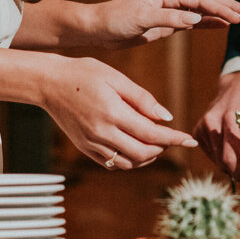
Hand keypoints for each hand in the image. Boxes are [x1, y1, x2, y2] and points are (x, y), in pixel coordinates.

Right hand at [38, 56, 198, 168]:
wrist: (49, 83)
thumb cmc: (84, 74)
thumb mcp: (116, 78)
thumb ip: (142, 98)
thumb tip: (167, 117)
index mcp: (113, 113)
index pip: (152, 134)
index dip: (175, 138)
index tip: (191, 140)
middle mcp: (102, 133)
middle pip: (143, 153)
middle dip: (163, 148)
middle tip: (171, 138)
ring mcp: (92, 144)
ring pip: (129, 163)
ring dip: (147, 157)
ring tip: (155, 144)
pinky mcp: (85, 148)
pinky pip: (112, 164)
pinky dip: (129, 161)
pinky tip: (136, 149)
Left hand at [90, 0, 239, 48]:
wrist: (97, 28)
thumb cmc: (116, 21)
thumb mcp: (141, 20)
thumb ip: (170, 19)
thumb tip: (197, 18)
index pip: (203, 1)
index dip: (223, 9)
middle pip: (209, 0)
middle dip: (231, 7)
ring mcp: (171, 10)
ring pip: (204, 10)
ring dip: (224, 14)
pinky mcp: (167, 22)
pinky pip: (194, 20)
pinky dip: (210, 22)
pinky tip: (223, 25)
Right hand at [193, 69, 239, 183]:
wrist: (239, 86)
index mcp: (233, 121)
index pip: (234, 159)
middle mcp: (214, 124)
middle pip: (223, 162)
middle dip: (238, 172)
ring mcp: (204, 127)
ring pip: (216, 160)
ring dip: (230, 164)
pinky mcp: (198, 130)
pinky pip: (210, 153)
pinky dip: (220, 155)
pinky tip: (230, 146)